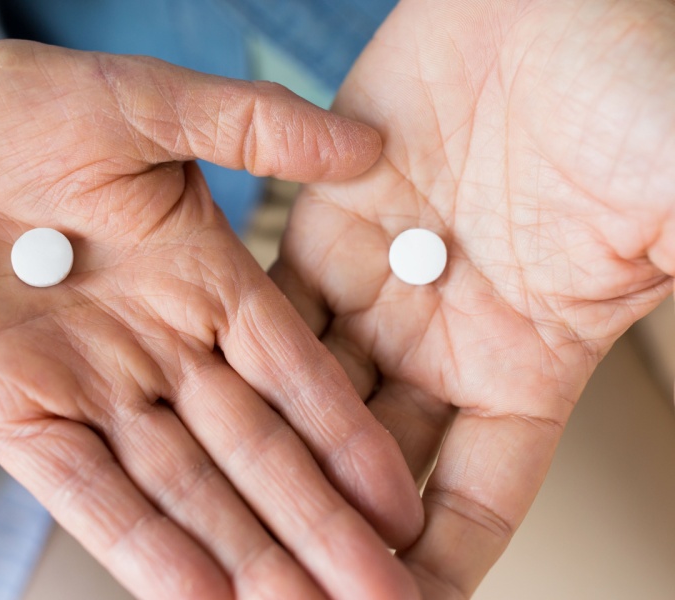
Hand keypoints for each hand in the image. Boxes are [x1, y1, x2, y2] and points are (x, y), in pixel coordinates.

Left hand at [0, 28, 422, 598]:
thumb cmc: (14, 106)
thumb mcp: (147, 103)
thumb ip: (256, 128)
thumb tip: (367, 146)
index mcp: (204, 282)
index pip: (294, 377)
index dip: (347, 443)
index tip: (398, 506)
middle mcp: (161, 348)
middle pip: (253, 453)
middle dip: (318, 526)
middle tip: (380, 594)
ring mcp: (92, 389)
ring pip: (184, 490)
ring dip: (246, 556)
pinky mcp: (17, 418)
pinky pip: (88, 495)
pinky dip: (142, 550)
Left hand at [272, 0, 674, 595]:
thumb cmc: (637, 85)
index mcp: (530, 359)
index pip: (475, 498)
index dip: (435, 567)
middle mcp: (445, 334)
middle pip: (374, 462)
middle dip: (328, 531)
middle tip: (277, 597)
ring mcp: (382, 279)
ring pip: (310, 392)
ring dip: (269, 456)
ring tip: (222, 522)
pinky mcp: (329, 220)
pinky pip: (272, 299)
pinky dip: (240, 352)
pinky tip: (198, 402)